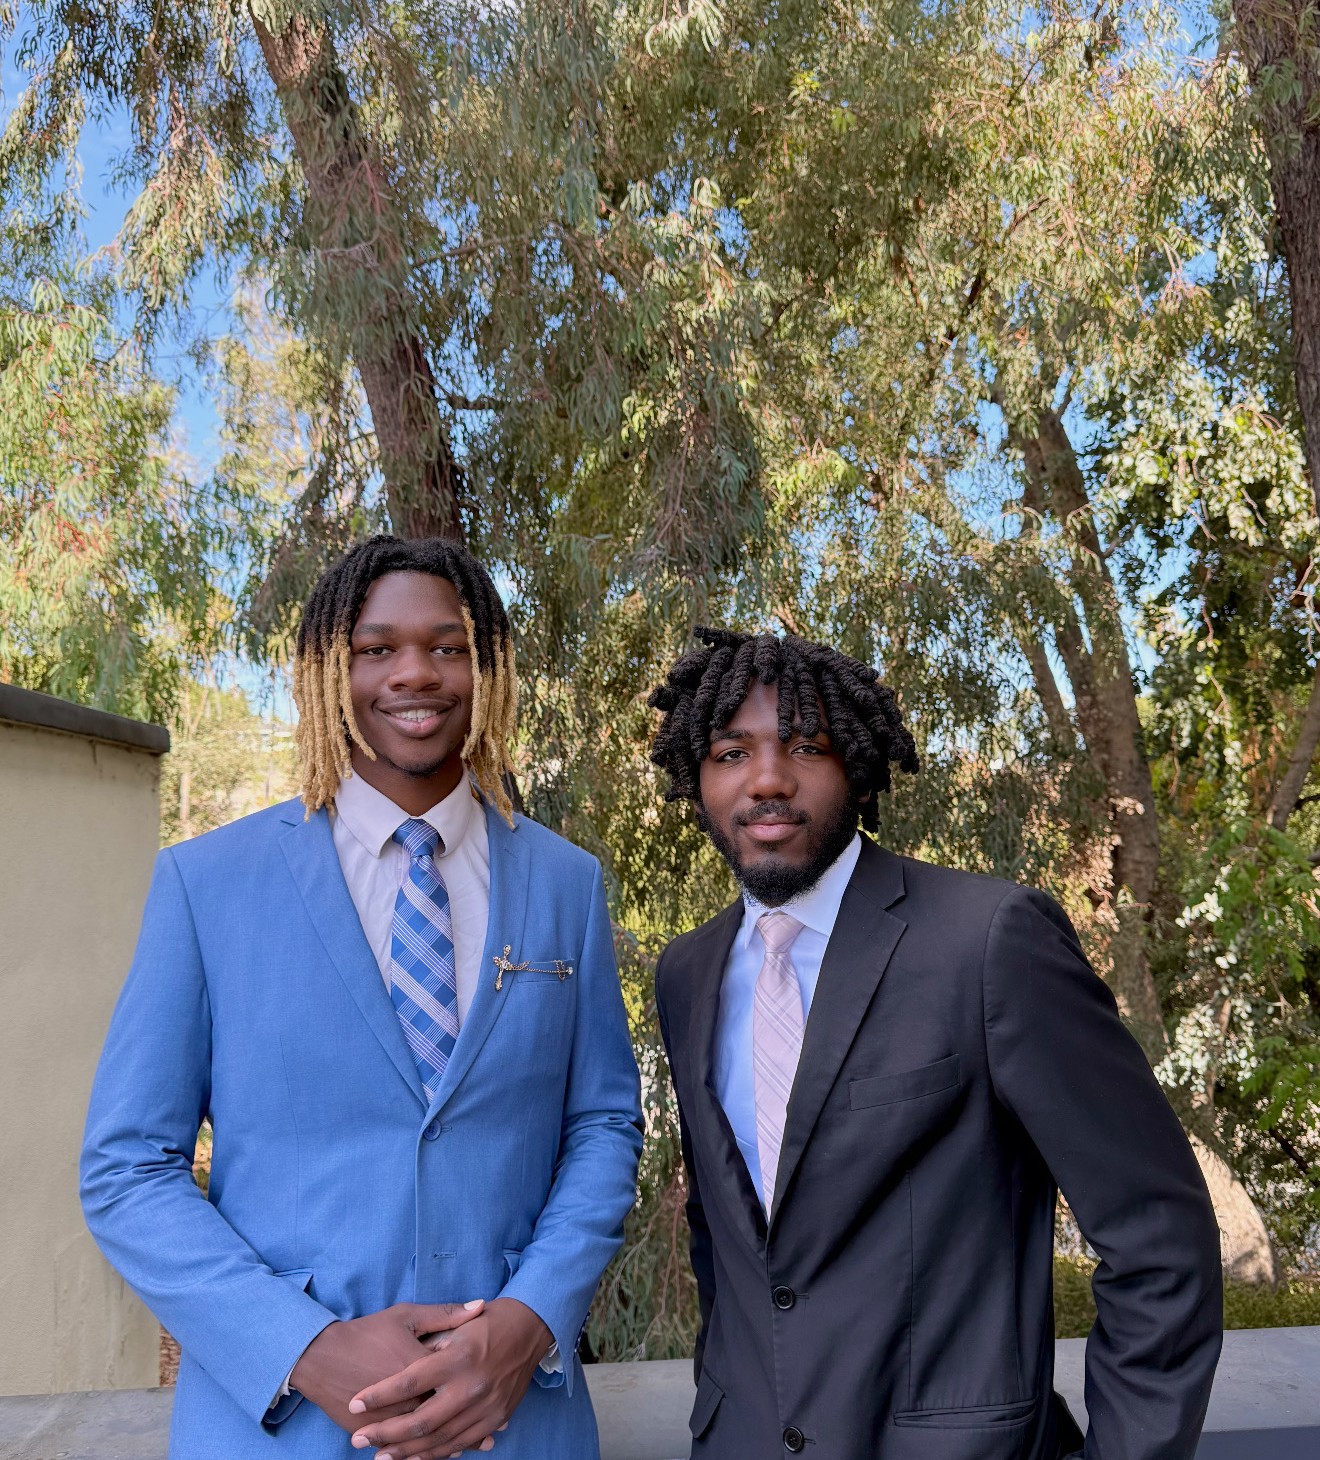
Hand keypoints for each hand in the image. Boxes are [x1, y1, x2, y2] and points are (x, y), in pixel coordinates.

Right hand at [290, 1301, 484, 1432]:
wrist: (322, 1356)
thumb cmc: (368, 1332)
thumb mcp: (407, 1315)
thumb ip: (445, 1314)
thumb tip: (480, 1306)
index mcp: (419, 1365)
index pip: (454, 1382)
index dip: (477, 1393)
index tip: (500, 1398)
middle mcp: (406, 1396)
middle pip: (444, 1416)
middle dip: (469, 1427)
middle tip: (493, 1433)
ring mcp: (388, 1417)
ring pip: (424, 1437)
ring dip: (449, 1444)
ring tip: (473, 1446)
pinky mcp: (371, 1430)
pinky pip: (400, 1445)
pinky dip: (420, 1451)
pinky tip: (436, 1452)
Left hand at [348, 1297, 553, 1458]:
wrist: (530, 1328)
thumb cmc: (487, 1321)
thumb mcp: (455, 1324)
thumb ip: (428, 1345)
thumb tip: (399, 1368)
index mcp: (458, 1356)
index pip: (409, 1382)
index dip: (379, 1395)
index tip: (355, 1402)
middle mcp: (472, 1386)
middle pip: (421, 1420)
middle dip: (385, 1433)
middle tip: (358, 1439)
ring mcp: (485, 1407)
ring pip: (439, 1439)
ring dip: (406, 1452)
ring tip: (380, 1456)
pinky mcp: (495, 1419)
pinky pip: (460, 1444)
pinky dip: (435, 1454)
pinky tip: (415, 1457)